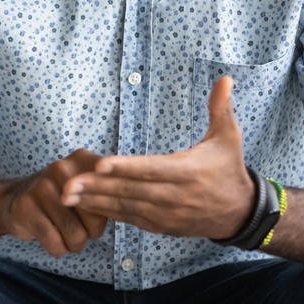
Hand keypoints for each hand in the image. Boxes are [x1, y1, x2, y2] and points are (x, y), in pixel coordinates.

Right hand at [0, 149, 110, 257]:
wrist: (12, 199)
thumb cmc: (58, 198)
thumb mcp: (84, 188)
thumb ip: (106, 194)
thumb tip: (124, 210)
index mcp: (81, 160)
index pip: (110, 187)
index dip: (113, 206)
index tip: (108, 213)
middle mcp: (62, 168)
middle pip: (96, 219)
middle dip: (91, 233)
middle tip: (80, 229)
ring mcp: (42, 187)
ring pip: (76, 235)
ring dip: (74, 245)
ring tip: (66, 237)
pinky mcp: (26, 208)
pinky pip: (55, 243)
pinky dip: (58, 249)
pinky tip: (53, 242)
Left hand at [61, 77, 255, 239]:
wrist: (238, 214)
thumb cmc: (228, 169)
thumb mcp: (229, 137)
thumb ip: (221, 107)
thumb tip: (225, 77)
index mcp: (188, 172)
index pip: (153, 169)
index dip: (126, 168)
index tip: (101, 165)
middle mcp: (173, 196)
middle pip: (130, 191)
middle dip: (96, 188)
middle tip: (66, 184)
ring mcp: (164, 214)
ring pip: (124, 207)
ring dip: (93, 201)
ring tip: (64, 195)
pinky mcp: (158, 225)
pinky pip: (127, 218)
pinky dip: (104, 212)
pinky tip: (81, 205)